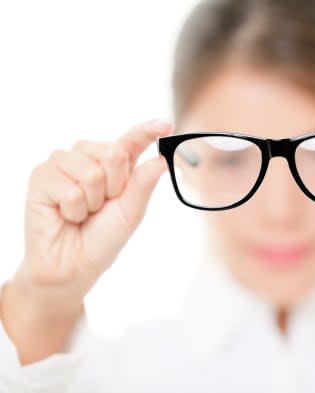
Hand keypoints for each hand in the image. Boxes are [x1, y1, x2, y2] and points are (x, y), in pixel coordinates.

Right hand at [12, 119, 173, 314]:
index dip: (147, 130)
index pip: (131, 140)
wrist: (75, 263)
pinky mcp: (41, 177)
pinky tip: (65, 215)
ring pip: (90, 171)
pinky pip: (68, 189)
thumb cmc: (104, 237)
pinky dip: (73, 210)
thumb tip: (161, 159)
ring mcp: (63, 164)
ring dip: (92, 201)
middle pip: (113, 152)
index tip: (166, 125)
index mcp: (114, 164)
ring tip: (82, 212)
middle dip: (114, 186)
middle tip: (101, 206)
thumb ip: (143, 184)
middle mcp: (88, 157)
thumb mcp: (132, 211)